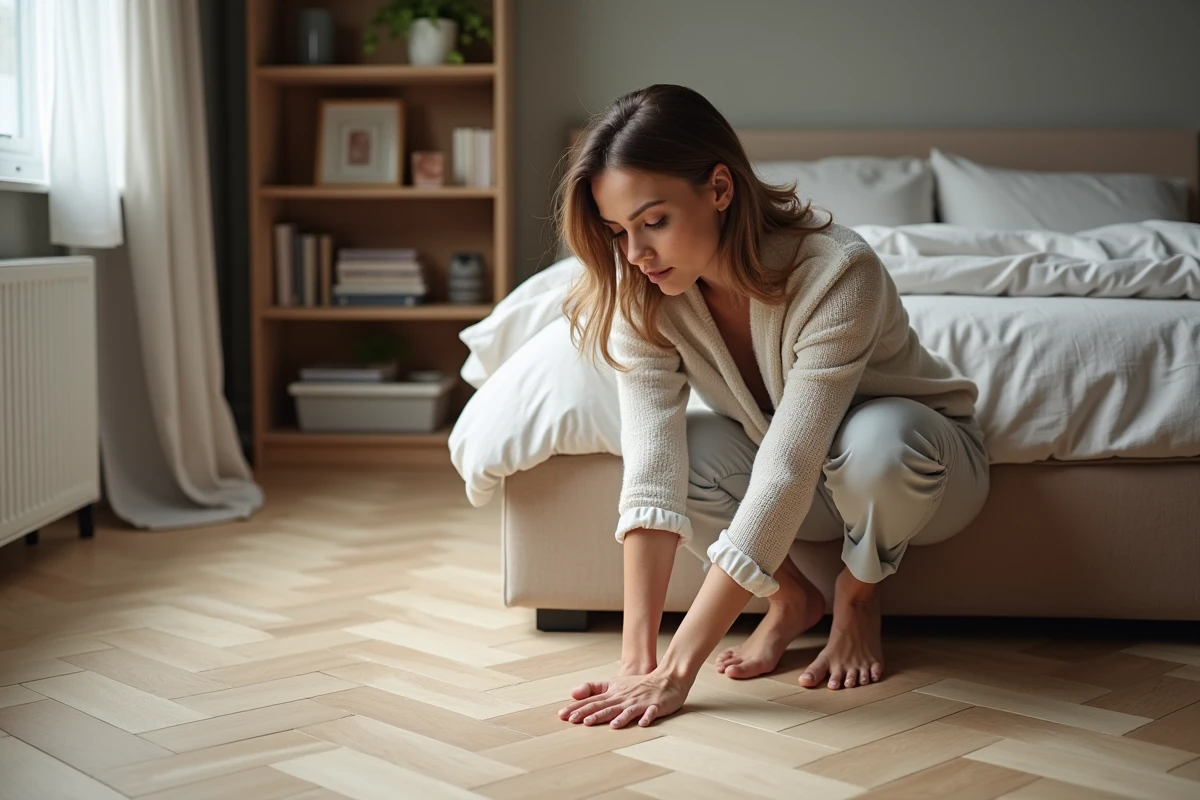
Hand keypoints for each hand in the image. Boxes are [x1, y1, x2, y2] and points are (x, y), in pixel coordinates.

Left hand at [558, 670, 690, 728]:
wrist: (667, 678)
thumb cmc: (639, 684)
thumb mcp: (616, 683)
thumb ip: (596, 689)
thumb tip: (574, 693)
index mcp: (614, 693)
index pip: (592, 701)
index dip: (578, 708)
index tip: (563, 715)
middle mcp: (624, 698)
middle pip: (604, 706)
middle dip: (588, 713)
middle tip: (574, 721)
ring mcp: (639, 702)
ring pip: (624, 710)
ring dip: (613, 716)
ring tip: (600, 723)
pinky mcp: (655, 706)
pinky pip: (650, 713)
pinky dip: (646, 718)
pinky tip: (641, 724)